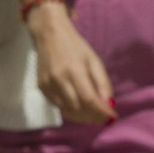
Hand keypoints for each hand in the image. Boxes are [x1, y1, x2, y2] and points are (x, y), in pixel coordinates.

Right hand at [24, 1, 116, 123]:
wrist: (49, 35)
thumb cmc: (75, 47)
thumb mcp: (94, 60)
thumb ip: (102, 82)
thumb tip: (108, 104)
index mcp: (75, 70)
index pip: (89, 99)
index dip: (101, 112)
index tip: (112, 117)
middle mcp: (59, 79)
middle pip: (78, 108)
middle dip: (93, 117)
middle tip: (103, 117)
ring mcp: (47, 84)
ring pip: (67, 110)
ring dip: (82, 117)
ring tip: (93, 115)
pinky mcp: (41, 87)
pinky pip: (57, 106)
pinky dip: (70, 111)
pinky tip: (79, 108)